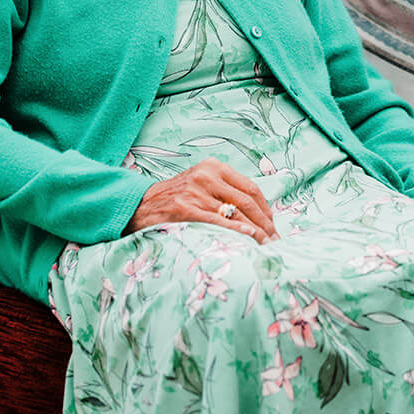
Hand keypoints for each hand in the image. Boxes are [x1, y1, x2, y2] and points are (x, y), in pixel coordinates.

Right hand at [126, 158, 279, 243]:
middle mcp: (206, 176)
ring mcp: (195, 191)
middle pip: (247, 201)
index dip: (266, 209)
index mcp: (214, 167)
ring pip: (235, 212)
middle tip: (275, 240)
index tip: (273, 226)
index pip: (251, 188)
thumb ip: (226, 191)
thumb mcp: (201, 184)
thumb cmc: (176, 199)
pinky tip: (248, 237)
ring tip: (266, 245)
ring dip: (255, 231)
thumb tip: (259, 214)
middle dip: (265, 223)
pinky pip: (217, 221)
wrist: (139, 206)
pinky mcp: (184, 208)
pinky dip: (235, 229)